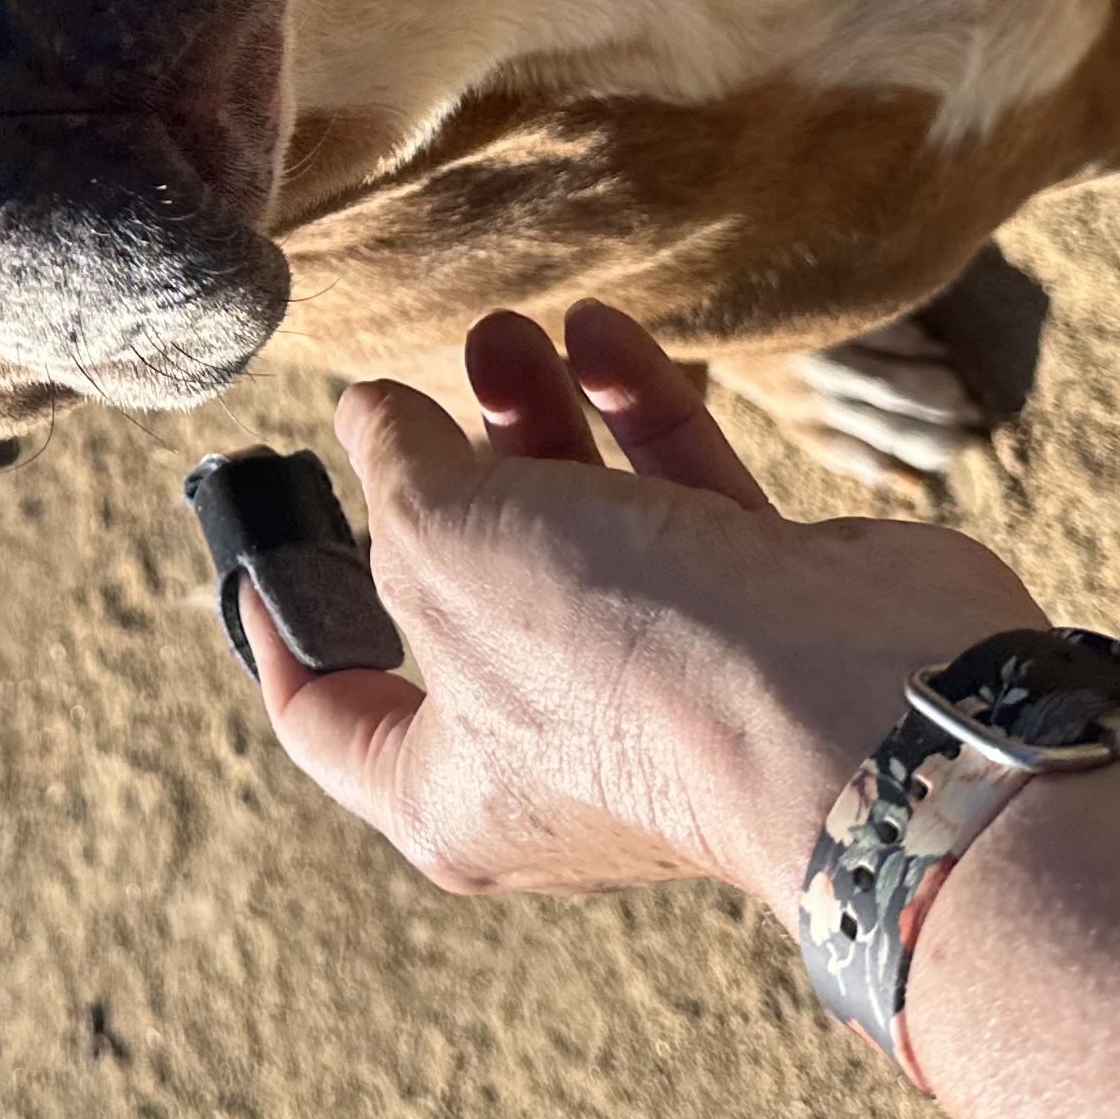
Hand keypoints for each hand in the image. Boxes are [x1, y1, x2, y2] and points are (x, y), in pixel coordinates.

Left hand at [244, 301, 1046, 910]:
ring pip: (579, 529)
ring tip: (508, 325)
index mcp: (453, 792)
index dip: (279, 635)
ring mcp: (670, 678)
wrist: (862, 700)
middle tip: (425, 376)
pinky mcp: (763, 609)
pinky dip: (638, 411)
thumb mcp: (443, 544)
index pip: (334, 720)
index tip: (258, 553)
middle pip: (463, 595)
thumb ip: (397, 468)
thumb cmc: (624, 658)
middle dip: (436, 473)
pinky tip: (601, 328)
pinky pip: (680, 493)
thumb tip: (372, 420)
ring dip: (537, 421)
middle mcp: (559, 751)